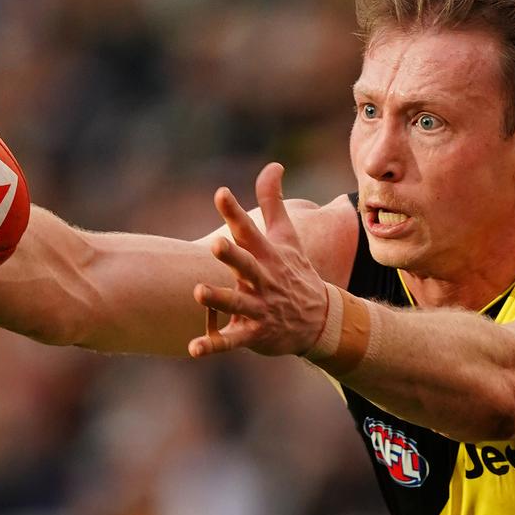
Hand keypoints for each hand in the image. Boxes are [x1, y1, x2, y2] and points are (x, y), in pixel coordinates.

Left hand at [188, 162, 327, 357]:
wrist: (321, 321)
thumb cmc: (296, 273)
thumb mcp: (288, 237)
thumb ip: (274, 201)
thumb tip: (273, 164)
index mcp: (268, 255)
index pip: (250, 230)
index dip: (234, 213)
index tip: (220, 194)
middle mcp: (263, 279)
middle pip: (247, 265)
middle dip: (233, 255)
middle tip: (216, 244)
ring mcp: (260, 307)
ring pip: (237, 303)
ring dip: (218, 299)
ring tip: (198, 291)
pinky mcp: (255, 333)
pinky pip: (232, 340)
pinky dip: (213, 345)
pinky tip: (193, 349)